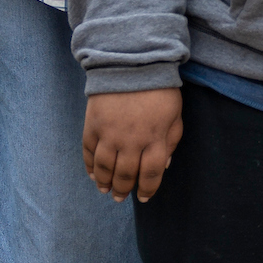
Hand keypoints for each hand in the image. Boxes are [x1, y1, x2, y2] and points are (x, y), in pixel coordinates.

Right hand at [83, 88, 182, 202]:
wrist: (132, 64)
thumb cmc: (159, 91)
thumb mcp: (175, 114)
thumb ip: (171, 140)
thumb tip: (164, 166)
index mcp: (155, 138)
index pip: (151, 173)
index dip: (148, 189)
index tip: (144, 197)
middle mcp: (131, 141)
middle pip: (125, 175)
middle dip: (123, 190)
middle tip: (121, 198)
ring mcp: (109, 135)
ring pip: (104, 168)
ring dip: (104, 182)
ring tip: (106, 190)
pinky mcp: (92, 127)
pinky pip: (88, 154)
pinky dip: (89, 167)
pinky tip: (93, 175)